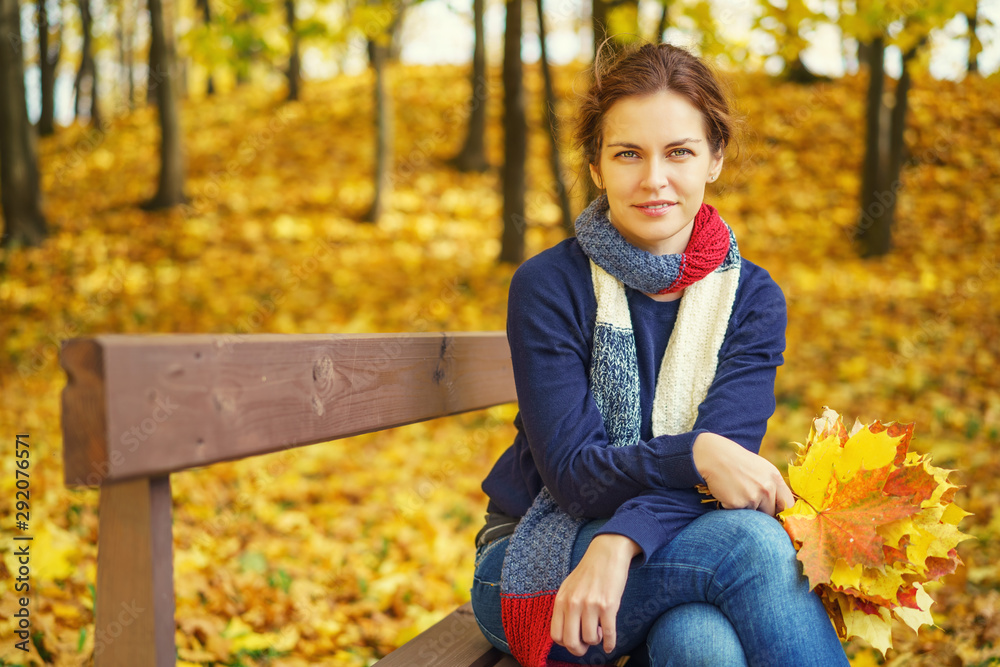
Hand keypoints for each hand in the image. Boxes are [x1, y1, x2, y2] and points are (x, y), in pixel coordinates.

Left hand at [550, 533, 639, 655]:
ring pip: (591, 639)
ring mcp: (591, 605)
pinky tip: (609, 645)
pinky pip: (608, 634)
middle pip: (571, 642)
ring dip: (596, 641)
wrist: (606, 554)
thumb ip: (564, 608)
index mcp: (561, 600)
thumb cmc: (588, 572)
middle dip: (580, 650)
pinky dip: (610, 644)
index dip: (565, 643)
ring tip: (598, 632)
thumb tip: (566, 634)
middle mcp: (573, 604)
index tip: (574, 640)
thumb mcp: (568, 588)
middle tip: (586, 645)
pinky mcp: (608, 605)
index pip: (556, 635)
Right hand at [693, 432, 793, 515]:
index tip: (775, 516)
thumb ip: (771, 485)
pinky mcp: (738, 503)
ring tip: (735, 491)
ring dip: (745, 509)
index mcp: (775, 477)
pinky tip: (726, 492)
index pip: (789, 506)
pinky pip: (738, 514)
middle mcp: (767, 488)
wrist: (712, 456)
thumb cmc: (735, 461)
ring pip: (754, 515)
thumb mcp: (760, 468)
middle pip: (771, 514)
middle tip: (747, 499)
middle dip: (761, 511)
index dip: (783, 513)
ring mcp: (753, 496)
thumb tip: (780, 509)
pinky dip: (732, 508)